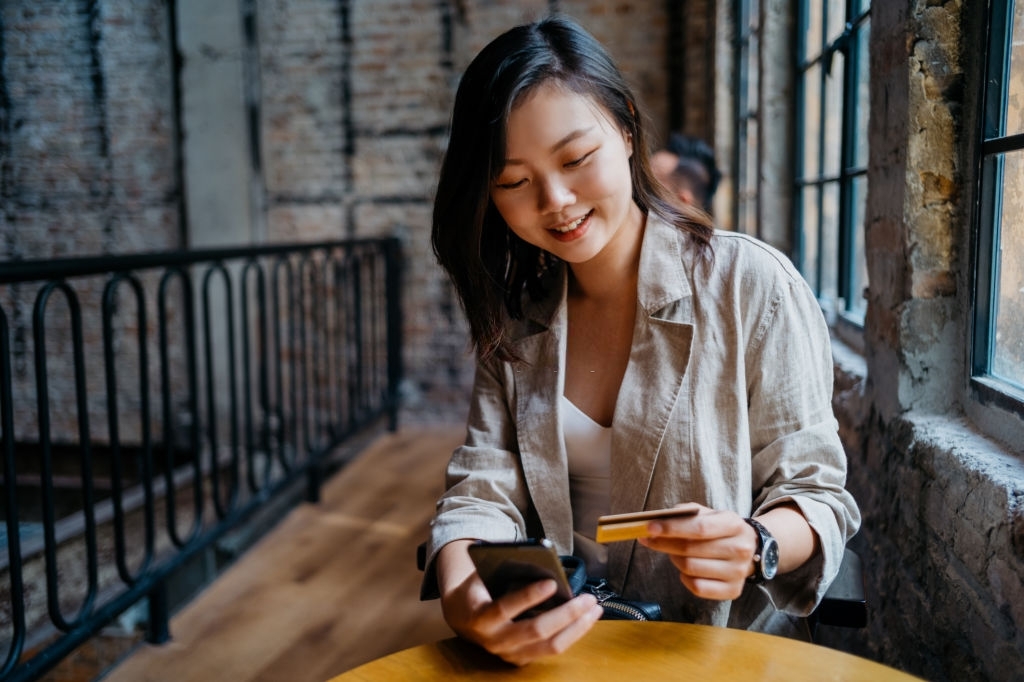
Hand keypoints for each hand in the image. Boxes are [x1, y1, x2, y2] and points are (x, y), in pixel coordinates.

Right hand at [436, 541, 602, 665]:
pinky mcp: (522, 660)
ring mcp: (510, 654)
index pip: (505, 609)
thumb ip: (508, 571)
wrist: (463, 617)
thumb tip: (544, 566)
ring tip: (594, 609)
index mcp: (481, 617)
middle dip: (566, 614)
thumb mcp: (484, 576)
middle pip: (536, 630)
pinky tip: (585, 619)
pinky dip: (572, 634)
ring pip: (550, 645)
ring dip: (577, 627)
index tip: (552, 582)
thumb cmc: (479, 589)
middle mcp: (495, 641)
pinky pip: (552, 649)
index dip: (529, 596)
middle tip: (587, 598)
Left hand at [637, 505, 756, 600]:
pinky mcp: (733, 590)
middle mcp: (740, 549)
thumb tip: (658, 520)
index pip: (699, 528)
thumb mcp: (708, 514)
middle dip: (663, 543)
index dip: (672, 528)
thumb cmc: (720, 529)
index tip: (649, 527)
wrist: (750, 548)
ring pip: (690, 568)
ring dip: (674, 559)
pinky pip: (698, 587)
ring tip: (673, 552)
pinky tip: (687, 570)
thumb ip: (686, 513)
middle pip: (690, 549)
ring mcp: (738, 572)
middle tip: (650, 539)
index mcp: (734, 524)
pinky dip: (685, 578)